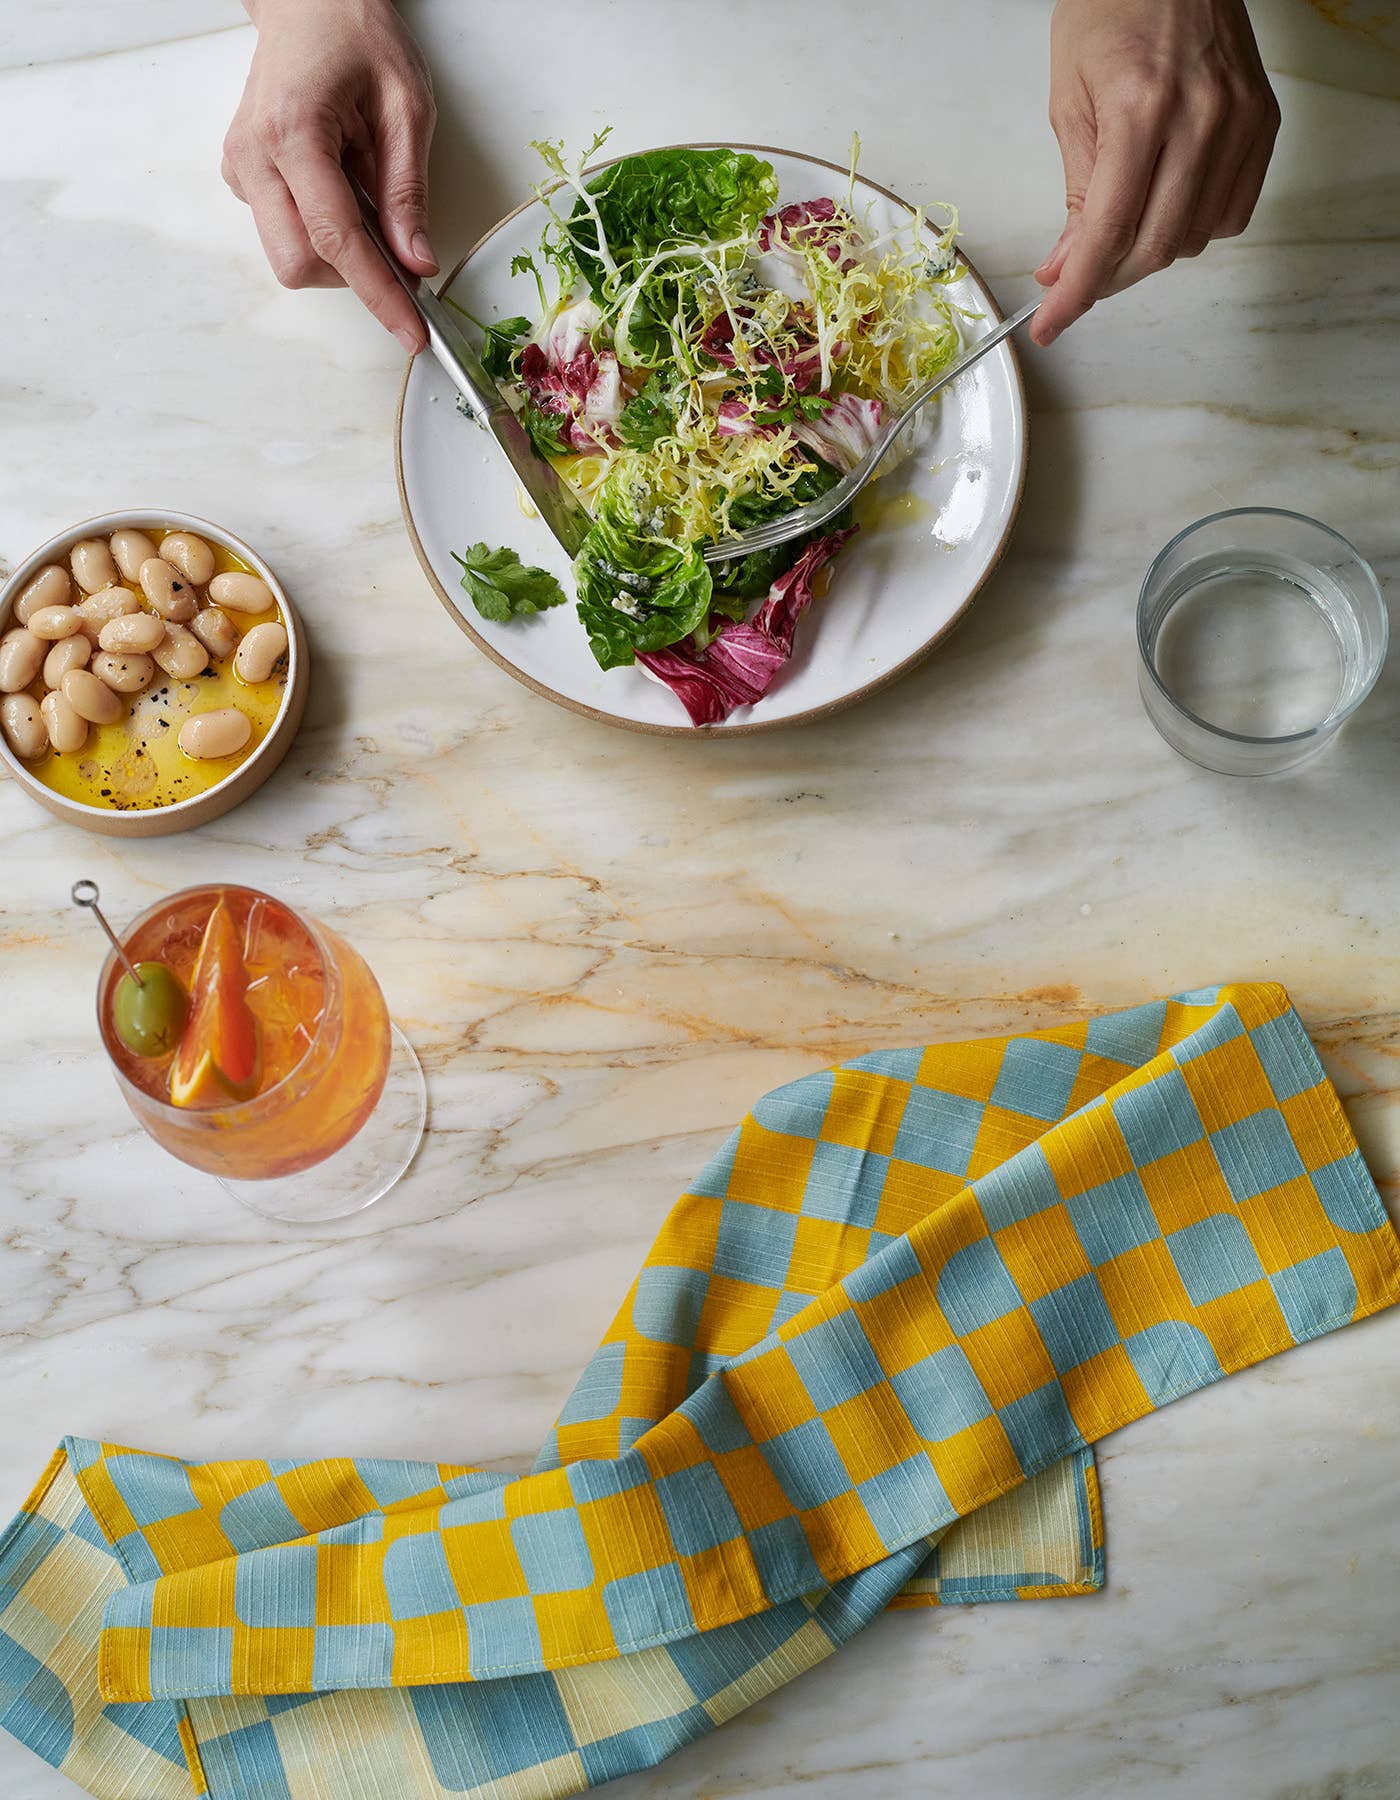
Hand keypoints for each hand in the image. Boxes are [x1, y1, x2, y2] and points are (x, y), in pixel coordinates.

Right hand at [223, 0, 437, 352]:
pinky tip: (340, 186)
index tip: (411, 332)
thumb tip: (417, 261)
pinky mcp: (244, 175)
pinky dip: (321, 230)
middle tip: (398, 249)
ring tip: (364, 192)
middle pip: (299, 264)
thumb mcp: (406, 106)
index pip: (336, 241)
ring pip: (289, 255)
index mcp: (294, 133)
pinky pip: (283, 231)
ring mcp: (242, 167)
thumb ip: (408, 191)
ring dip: (337, 252)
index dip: (378, 294)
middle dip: (352, 274)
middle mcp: (254, 156)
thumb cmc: (355, 33)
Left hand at [1032, 0, 1278, 345]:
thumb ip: (1076, 192)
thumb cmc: (1112, 12)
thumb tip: (1068, 267)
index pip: (1108, 232)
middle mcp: (1199, 117)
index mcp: (1140, 109)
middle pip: (1156, 246)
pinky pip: (1233, 213)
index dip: (1077, 292)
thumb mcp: (1070, 101)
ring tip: (1120, 232)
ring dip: (1150, 253)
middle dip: (1109, 279)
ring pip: (1195, 238)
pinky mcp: (1264, 122)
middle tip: (1078, 279)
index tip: (1053, 324)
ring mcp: (1239, 120)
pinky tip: (1166, 207)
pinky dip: (1195, 229)